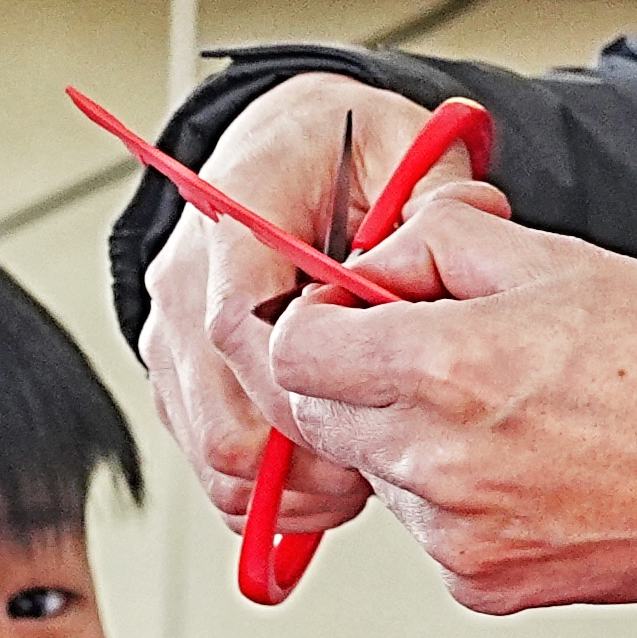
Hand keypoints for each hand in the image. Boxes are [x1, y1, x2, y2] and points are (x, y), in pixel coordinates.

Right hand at [140, 77, 454, 550]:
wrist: (286, 150)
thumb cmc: (340, 150)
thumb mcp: (407, 147)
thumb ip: (439, 199)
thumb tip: (463, 238)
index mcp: (233, 215)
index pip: (237, 323)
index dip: (302, 385)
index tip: (367, 405)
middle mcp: (185, 280)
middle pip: (220, 414)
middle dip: (309, 452)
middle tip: (384, 447)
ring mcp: (173, 337)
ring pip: (213, 454)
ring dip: (293, 481)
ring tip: (361, 460)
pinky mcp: (180, 381)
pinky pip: (212, 470)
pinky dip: (273, 490)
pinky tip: (327, 468)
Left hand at [246, 215, 636, 616]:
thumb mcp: (559, 259)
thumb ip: (436, 243)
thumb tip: (372, 261)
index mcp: (443, 366)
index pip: (293, 349)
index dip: (318, 318)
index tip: (356, 310)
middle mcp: (434, 461)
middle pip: (319, 417)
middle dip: (356, 377)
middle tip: (440, 352)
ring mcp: (455, 536)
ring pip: (379, 473)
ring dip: (412, 437)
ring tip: (514, 411)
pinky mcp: (484, 585)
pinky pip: (431, 530)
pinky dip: (458, 497)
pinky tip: (536, 466)